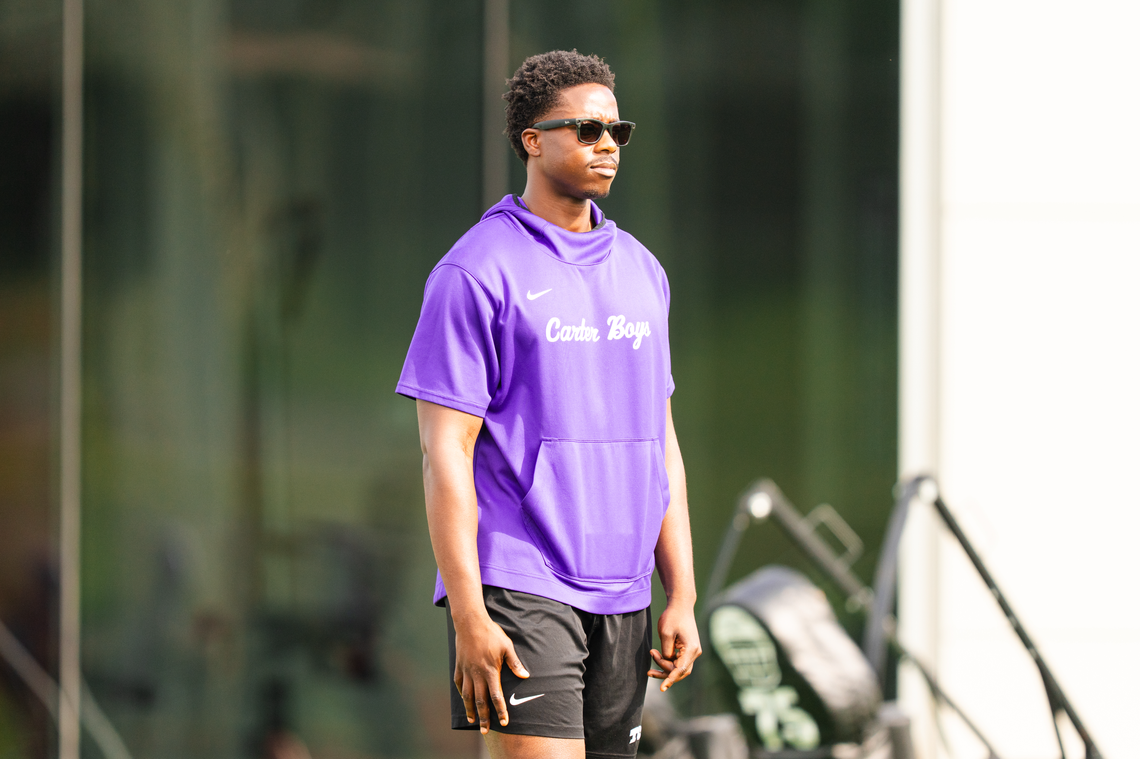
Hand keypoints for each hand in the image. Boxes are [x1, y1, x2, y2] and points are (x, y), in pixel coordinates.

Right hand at [453, 614, 529, 733]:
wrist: (470, 622)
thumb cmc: (491, 633)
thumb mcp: (507, 646)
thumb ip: (514, 663)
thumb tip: (525, 676)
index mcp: (490, 671)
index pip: (496, 696)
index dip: (500, 711)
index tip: (504, 722)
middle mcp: (476, 674)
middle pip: (480, 701)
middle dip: (484, 717)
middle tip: (485, 731)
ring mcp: (466, 671)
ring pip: (467, 695)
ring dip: (470, 710)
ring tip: (473, 721)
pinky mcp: (459, 666)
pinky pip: (459, 684)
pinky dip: (461, 694)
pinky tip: (464, 700)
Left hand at [649, 601, 701, 691]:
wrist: (680, 605)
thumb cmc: (672, 617)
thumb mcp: (666, 634)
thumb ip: (666, 652)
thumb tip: (667, 662)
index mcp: (691, 649)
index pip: (680, 670)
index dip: (670, 679)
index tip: (662, 688)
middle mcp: (695, 652)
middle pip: (680, 671)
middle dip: (664, 672)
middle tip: (650, 665)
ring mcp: (692, 651)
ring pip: (679, 668)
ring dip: (665, 668)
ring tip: (651, 662)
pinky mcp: (688, 650)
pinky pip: (678, 662)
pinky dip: (668, 662)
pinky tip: (657, 656)